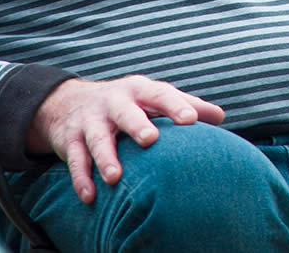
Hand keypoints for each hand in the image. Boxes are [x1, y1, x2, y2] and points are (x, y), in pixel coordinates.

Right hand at [27, 76, 224, 203]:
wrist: (68, 102)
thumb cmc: (127, 103)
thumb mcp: (153, 97)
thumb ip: (186, 105)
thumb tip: (220, 117)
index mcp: (140, 91)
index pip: (160, 95)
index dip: (176, 106)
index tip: (191, 119)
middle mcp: (114, 103)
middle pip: (126, 113)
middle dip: (137, 125)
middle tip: (150, 139)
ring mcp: (91, 121)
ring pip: (98, 139)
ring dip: (106, 158)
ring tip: (115, 177)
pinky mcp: (70, 139)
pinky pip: (75, 160)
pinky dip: (81, 178)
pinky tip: (90, 196)